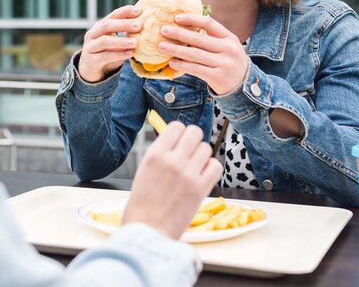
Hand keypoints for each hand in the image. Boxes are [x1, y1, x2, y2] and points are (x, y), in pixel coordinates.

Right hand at [77, 5, 141, 82]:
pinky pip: (105, 56)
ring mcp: (90, 47)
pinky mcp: (91, 61)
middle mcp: (93, 34)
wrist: (90, 70)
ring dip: (121, 41)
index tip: (140, 11)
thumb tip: (146, 25)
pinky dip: (118, 54)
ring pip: (104, 41)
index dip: (125, 12)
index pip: (113, 15)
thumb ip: (126, 35)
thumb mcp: (117, 42)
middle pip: (107, 25)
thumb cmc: (107, 53)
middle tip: (139, 25)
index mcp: (100, 26)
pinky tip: (130, 54)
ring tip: (135, 42)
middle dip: (124, 24)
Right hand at [123, 122, 222, 238]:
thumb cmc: (143, 205)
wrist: (148, 231)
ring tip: (194, 168)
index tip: (179, 141)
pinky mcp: (201, 188)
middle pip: (195, 132)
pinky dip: (211, 170)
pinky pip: (216, 166)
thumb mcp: (144, 171)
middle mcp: (172, 160)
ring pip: (206, 148)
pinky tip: (202, 177)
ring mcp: (188, 174)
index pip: (176, 126)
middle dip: (193, 140)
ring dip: (202, 156)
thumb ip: (160, 154)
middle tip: (189, 152)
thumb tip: (175, 140)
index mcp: (155, 154)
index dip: (180, 133)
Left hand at [157, 14, 248, 94]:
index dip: (192, 19)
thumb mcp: (227, 46)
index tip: (177, 18)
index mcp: (229, 38)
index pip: (209, 23)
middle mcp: (228, 49)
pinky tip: (172, 62)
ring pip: (194, 54)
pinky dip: (182, 65)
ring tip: (162, 46)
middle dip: (179, 33)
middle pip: (199, 39)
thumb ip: (212, 37)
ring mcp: (223, 64)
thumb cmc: (229, 61)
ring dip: (176, 50)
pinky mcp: (218, 77)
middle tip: (163, 30)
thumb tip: (185, 26)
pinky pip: (196, 69)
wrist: (243, 84)